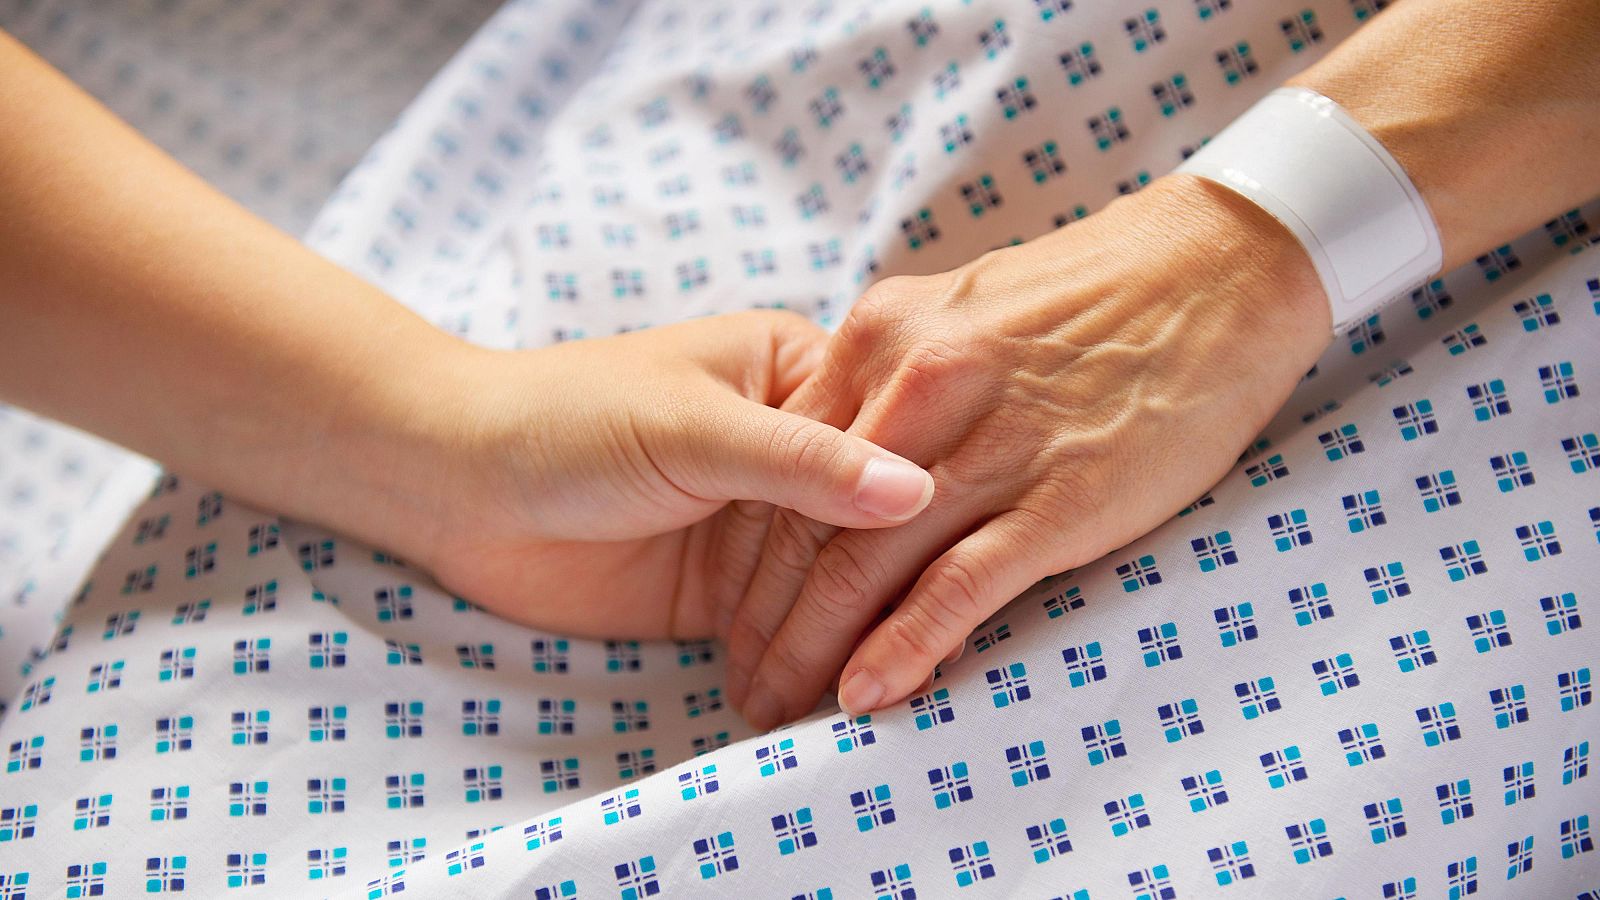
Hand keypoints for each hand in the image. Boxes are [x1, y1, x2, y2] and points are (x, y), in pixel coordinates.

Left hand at [362, 310, 933, 638]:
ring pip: (834, 583)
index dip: (916, 503)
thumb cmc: (570, 421)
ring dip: (843, 637)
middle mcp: (792, 448)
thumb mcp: (693, 431)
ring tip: (876, 692)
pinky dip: (805, 663)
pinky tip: (832, 700)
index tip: (960, 560)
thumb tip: (917, 493)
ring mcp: (762, 523)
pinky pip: (786, 629)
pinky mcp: (727, 591)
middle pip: (866, 523)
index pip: (885, 441)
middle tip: (915, 651)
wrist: (456, 487)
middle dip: (876, 588)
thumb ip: (802, 462)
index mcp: (798, 373)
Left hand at [722, 175, 1332, 728]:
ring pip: (864, 563)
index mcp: (881, 336)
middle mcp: (915, 385)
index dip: (742, 557)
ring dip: (812, 650)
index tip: (727, 618)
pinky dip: (904, 645)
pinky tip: (866, 694)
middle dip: (762, 622)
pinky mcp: (1059, 496)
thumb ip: (892, 378)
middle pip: (806, 525)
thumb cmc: (1092, 298)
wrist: (1222, 265)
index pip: (781, 468)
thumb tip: (843, 458)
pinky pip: (959, 583)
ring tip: (781, 710)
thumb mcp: (961, 309)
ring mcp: (987, 442)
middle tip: (742, 688)